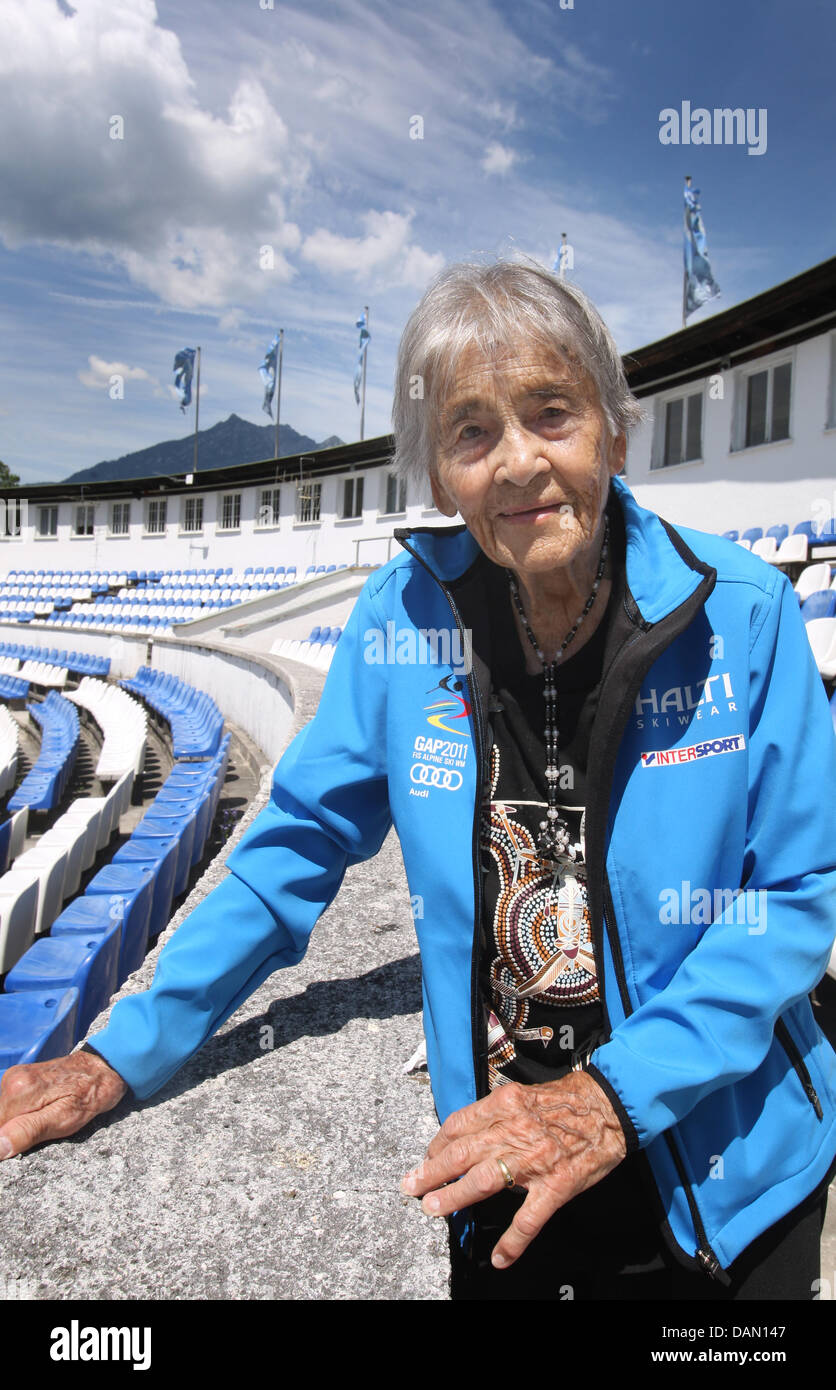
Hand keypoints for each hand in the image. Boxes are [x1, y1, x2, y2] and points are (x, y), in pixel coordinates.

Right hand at [0, 1051, 127, 1159]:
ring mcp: (15, 1077)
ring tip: (41, 1122)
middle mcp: (11, 1080)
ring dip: (15, 1125)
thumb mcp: (62, 1119)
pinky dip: (18, 1115)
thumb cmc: (89, 1096)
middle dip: (11, 1133)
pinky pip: (9, 1104)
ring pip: (2, 1113)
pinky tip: (38, 1114)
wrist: (104, 1067)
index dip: (5, 1143)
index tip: (22, 1146)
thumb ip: (26, 1132)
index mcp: (19, 1091)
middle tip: (39, 1133)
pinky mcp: (20, 1078)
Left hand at [401, 1071, 626, 1268]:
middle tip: (410, 1187)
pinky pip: (529, 1218)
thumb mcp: (524, 1097)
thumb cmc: (566, 1103)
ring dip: (454, 1197)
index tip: (427, 1159)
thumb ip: (495, 1116)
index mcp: (505, 1106)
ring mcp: (535, 1160)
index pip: (459, 1126)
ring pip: (484, 1180)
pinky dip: (512, 1241)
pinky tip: (500, 1258)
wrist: (609, 1107)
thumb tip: (465, 1137)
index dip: (437, 1145)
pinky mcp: (556, 1185)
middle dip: (432, 1172)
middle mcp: (515, 1130)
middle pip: (462, 1153)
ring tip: (433, 1209)